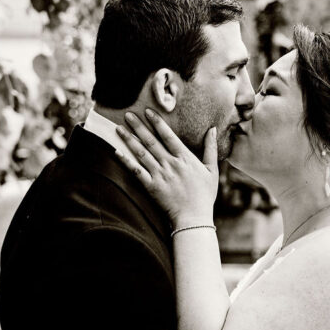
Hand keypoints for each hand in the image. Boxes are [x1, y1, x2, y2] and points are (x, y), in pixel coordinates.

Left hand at [114, 110, 218, 226]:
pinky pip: (136, 171)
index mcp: (185, 158)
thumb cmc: (204, 195)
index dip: (157, 122)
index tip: (148, 111)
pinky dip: (126, 161)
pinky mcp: (151, 187)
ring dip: (129, 140)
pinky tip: (117, 152)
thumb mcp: (211, 170)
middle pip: (151, 141)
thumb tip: (212, 129)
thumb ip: (210, 148)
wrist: (194, 218)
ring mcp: (160, 175)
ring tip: (119, 129)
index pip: (168, 136)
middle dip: (138, 126)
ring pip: (141, 153)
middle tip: (128, 114)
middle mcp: (170, 164)